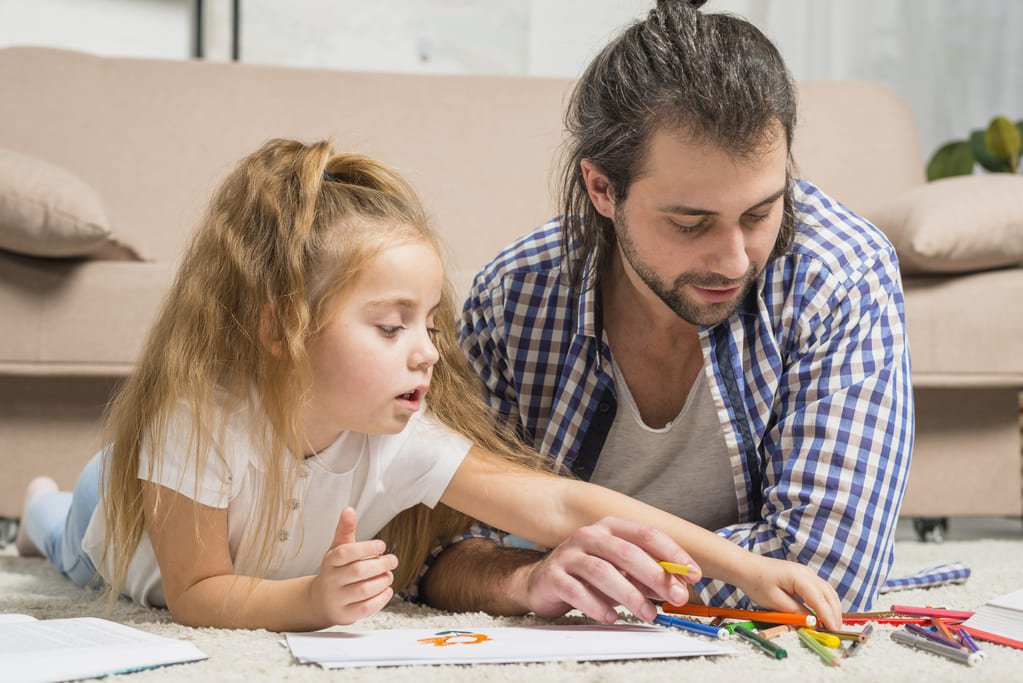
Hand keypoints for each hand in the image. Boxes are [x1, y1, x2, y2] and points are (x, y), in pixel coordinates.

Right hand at [308, 507, 398, 625]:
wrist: (319, 601)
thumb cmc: (334, 571)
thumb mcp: (337, 549)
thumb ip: (345, 530)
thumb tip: (349, 509)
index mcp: (330, 562)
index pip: (345, 553)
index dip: (365, 548)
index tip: (382, 545)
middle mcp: (331, 580)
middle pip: (358, 572)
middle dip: (380, 565)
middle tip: (393, 560)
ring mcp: (337, 599)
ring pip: (364, 590)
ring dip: (382, 581)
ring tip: (388, 575)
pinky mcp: (345, 615)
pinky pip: (365, 608)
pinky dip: (380, 598)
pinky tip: (386, 589)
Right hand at [510, 516, 699, 623]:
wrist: (543, 581)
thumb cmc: (588, 574)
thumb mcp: (621, 571)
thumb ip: (646, 575)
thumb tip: (678, 586)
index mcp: (610, 528)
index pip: (647, 534)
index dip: (673, 554)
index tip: (693, 574)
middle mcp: (589, 535)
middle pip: (627, 552)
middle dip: (655, 576)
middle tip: (675, 597)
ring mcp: (568, 554)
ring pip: (603, 571)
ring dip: (630, 595)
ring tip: (648, 613)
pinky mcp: (553, 576)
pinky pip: (577, 591)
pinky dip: (598, 606)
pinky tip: (612, 617)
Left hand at [735, 555, 843, 630]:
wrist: (745, 566)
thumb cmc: (756, 582)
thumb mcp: (775, 602)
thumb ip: (796, 613)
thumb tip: (812, 624)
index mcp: (800, 577)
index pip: (820, 600)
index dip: (828, 617)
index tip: (833, 631)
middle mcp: (807, 573)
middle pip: (829, 595)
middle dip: (834, 614)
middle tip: (836, 631)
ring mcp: (807, 573)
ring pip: (828, 591)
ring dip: (832, 608)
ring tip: (832, 625)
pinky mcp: (804, 576)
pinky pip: (821, 589)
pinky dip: (826, 602)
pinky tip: (825, 613)